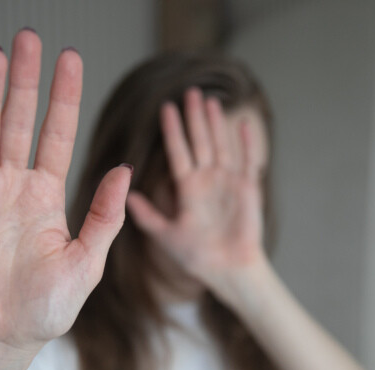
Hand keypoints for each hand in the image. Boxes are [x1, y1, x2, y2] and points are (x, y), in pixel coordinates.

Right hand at [0, 30, 130, 369]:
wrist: (1, 340)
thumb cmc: (46, 309)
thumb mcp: (86, 263)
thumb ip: (103, 217)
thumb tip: (125, 171)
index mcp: (47, 195)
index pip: (57, 133)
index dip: (63, 97)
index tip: (69, 58)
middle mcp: (13, 187)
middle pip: (20, 122)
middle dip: (26, 81)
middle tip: (30, 38)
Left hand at [126, 87, 265, 287]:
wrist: (226, 271)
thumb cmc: (197, 256)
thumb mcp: (166, 234)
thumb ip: (147, 216)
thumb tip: (126, 197)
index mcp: (188, 188)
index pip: (178, 152)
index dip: (173, 131)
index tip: (166, 108)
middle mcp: (208, 180)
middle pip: (200, 142)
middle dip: (194, 118)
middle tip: (190, 92)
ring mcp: (228, 183)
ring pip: (220, 146)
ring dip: (216, 125)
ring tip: (210, 101)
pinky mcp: (248, 191)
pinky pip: (248, 163)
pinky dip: (246, 145)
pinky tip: (242, 125)